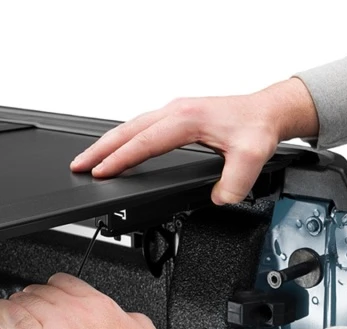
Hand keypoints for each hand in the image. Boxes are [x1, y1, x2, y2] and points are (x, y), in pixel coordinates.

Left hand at [0, 273, 164, 328]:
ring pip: (22, 301)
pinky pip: (9, 318)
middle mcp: (75, 309)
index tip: (45, 302)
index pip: (63, 283)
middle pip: (39, 291)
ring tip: (7, 320)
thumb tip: (122, 317)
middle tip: (26, 317)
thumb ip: (125, 317)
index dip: (49, 292)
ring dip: (13, 308)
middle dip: (29, 302)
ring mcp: (55, 325)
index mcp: (99, 304)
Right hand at [70, 78, 318, 204]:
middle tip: (78, 166)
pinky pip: (142, 126)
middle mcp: (176, 111)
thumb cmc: (258, 127)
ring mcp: (175, 112)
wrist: (268, 111)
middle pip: (128, 130)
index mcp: (187, 119)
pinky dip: (124, 138)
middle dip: (100, 149)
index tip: (101, 173)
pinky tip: (119, 149)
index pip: (145, 143)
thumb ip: (234, 182)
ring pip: (132, 126)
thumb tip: (219, 199)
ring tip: (89, 159)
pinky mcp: (178, 116)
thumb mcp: (253, 157)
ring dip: (109, 143)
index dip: (121, 159)